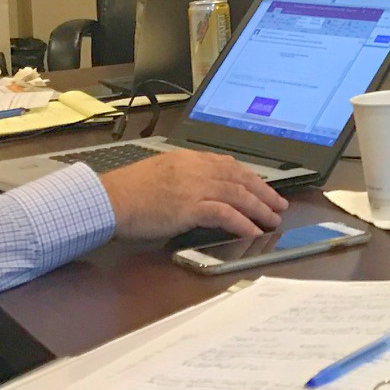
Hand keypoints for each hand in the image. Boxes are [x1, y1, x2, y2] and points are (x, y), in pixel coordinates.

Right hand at [100, 148, 284, 240]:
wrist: (110, 199)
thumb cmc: (129, 191)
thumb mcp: (161, 173)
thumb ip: (184, 176)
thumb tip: (202, 189)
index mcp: (189, 159)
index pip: (229, 164)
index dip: (251, 177)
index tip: (263, 186)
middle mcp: (196, 169)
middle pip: (240, 178)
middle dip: (264, 192)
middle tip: (279, 204)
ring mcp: (194, 187)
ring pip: (238, 195)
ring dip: (259, 208)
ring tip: (272, 219)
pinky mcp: (189, 207)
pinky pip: (224, 214)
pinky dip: (242, 223)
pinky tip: (252, 231)